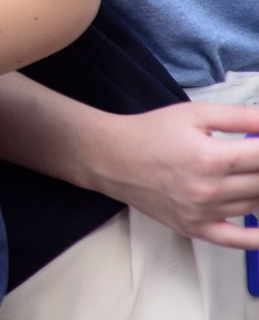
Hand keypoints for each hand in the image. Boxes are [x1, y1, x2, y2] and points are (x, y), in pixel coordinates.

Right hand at [85, 102, 258, 246]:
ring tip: (246, 173)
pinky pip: (238, 241)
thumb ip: (239, 116)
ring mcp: (203, 213)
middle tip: (253, 159)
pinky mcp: (195, 228)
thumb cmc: (151, 133)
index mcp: (210, 157)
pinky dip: (258, 239)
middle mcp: (209, 189)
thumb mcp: (194, 113)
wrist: (111, 158)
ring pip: (255, 204)